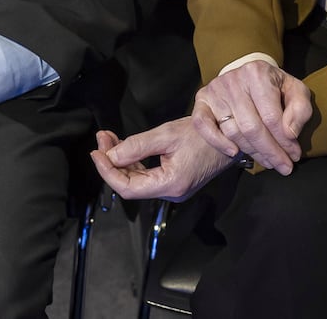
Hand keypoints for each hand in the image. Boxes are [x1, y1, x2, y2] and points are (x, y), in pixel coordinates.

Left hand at [92, 123, 233, 201]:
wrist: (229, 137)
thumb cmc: (203, 135)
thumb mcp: (167, 135)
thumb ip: (137, 146)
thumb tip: (111, 155)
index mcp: (170, 184)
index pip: (128, 188)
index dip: (107, 172)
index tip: (96, 153)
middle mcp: (171, 192)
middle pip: (131, 184)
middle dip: (112, 161)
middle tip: (101, 138)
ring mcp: (173, 188)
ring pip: (138, 180)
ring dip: (121, 160)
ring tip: (108, 139)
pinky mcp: (174, 181)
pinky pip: (147, 175)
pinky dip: (133, 161)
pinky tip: (124, 146)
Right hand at [190, 62, 311, 173]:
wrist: (249, 79)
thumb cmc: (276, 89)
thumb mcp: (296, 93)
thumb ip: (300, 110)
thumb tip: (289, 133)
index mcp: (257, 73)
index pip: (271, 117)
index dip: (284, 141)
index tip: (294, 155)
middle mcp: (233, 79)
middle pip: (251, 127)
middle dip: (270, 152)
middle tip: (283, 167)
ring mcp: (215, 90)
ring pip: (232, 131)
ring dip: (252, 152)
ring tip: (268, 162)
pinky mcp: (202, 99)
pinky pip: (203, 125)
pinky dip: (217, 141)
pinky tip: (233, 152)